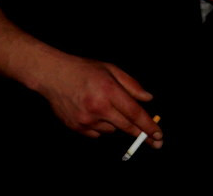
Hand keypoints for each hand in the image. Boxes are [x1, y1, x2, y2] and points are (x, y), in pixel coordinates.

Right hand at [34, 54, 162, 145]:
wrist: (52, 75)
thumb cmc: (84, 70)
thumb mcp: (112, 69)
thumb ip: (132, 85)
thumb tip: (148, 99)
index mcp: (109, 91)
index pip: (134, 113)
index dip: (149, 126)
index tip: (159, 136)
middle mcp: (98, 108)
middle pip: (126, 127)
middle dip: (142, 135)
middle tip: (155, 142)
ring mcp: (85, 120)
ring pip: (112, 130)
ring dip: (115, 123)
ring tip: (104, 106)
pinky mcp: (76, 127)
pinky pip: (97, 134)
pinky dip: (100, 126)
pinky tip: (93, 112)